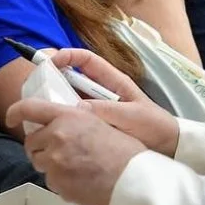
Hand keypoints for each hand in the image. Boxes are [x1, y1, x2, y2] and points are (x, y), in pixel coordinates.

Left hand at [7, 100, 145, 204]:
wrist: (134, 180)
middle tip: (59, 153)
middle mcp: (57, 136)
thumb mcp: (100, 122)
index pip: (30, 108)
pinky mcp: (57, 183)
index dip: (16, 112)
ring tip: (76, 168)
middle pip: (31, 142)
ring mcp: (55, 161)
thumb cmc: (126, 152)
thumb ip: (76, 121)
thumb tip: (62, 125)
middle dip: (40, 148)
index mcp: (68, 116)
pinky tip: (81, 180)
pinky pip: (51, 182)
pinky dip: (62, 182)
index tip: (11, 117)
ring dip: (51, 165)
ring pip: (40, 163)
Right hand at [49, 49, 178, 155]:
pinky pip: (76, 120)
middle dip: (53, 81)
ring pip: (71, 100)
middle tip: (36, 90)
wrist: (169, 149)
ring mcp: (98, 110)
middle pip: (72, 80)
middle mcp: (102, 94)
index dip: (67, 56)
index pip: (86, 60)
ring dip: (56, 103)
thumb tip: (76, 108)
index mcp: (113, 82)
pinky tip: (55, 129)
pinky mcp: (96, 127)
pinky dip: (64, 122)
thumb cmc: (154, 126)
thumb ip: (105, 111)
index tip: (50, 62)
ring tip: (40, 111)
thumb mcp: (131, 116)